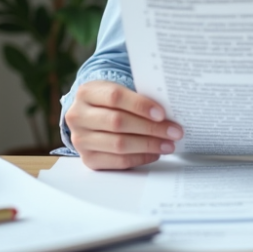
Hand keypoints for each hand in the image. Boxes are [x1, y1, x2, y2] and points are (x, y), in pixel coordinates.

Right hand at [65, 80, 183, 169]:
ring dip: (149, 145)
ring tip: (169, 144)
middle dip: (151, 128)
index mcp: (86, 92)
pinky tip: (154, 153)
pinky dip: (140, 158)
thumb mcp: (117, 90)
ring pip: (119, 144)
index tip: (162, 113)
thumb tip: (168, 112)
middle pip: (118, 122)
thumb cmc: (110, 102)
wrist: (89, 117)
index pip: (115, 97)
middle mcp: (78, 116)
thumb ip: (137, 97)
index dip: (140, 105)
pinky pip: (118, 161)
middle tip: (174, 132)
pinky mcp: (87, 159)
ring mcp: (80, 139)